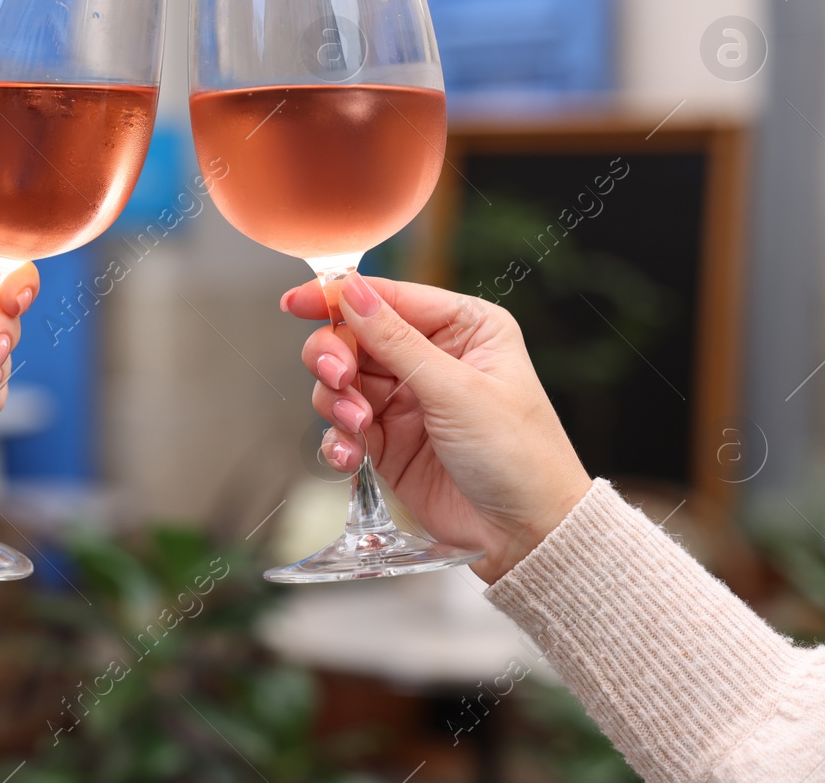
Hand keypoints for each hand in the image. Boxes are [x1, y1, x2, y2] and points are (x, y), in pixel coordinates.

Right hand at [282, 273, 590, 582]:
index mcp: (464, 328)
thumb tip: (352, 291)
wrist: (527, 535)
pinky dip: (337, 439)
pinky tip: (349, 455)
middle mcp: (432, 358)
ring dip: (337, 402)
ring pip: (342, 381)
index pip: (388, 298)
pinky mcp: (389, 443)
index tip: (297, 302)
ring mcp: (407, 401)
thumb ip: (396, 339)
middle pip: (354, 337)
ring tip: (358, 427)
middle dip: (336, 357)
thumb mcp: (456, 390)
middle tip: (338, 378)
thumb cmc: (519, 457)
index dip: (339, 298)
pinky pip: (343, 428)